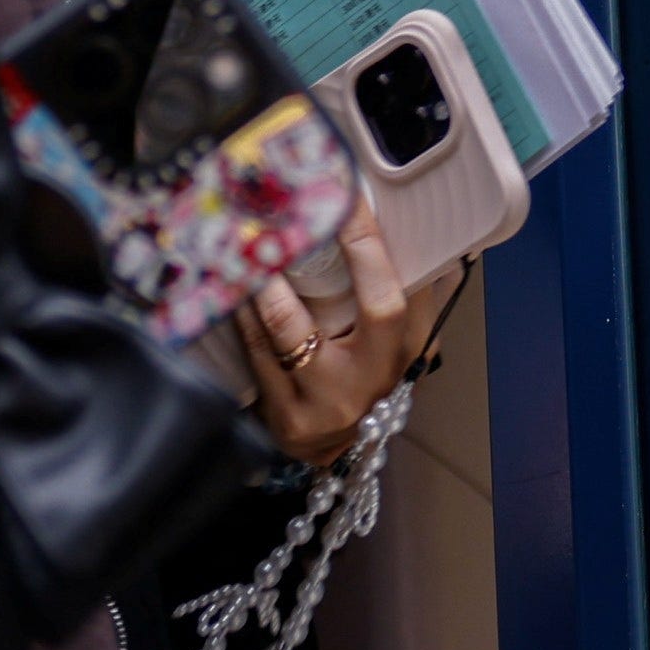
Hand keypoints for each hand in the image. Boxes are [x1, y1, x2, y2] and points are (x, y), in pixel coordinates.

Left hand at [231, 224, 423, 463]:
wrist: (340, 452)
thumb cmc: (367, 378)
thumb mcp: (396, 341)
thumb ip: (411, 292)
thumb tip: (417, 228)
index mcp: (407, 347)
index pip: (399, 289)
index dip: (373, 243)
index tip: (349, 197)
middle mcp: (377, 376)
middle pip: (371, 310)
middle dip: (340, 257)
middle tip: (294, 216)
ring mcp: (332, 402)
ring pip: (292, 335)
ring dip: (266, 286)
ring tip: (246, 246)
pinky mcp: (289, 419)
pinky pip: (259, 357)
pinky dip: (244, 318)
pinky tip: (231, 290)